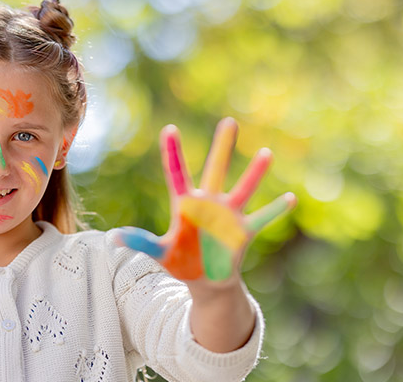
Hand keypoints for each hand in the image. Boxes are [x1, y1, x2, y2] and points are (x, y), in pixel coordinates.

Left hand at [115, 118, 295, 282]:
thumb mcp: (159, 252)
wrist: (206, 282)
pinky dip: (275, 210)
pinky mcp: (243, 232)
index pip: (177, 173)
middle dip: (223, 147)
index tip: (169, 128)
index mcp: (186, 205)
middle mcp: (209, 204)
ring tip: (266, 154)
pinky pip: (262, 218)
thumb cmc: (181, 262)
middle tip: (229, 121)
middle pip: (216, 170)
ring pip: (243, 189)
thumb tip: (112, 238)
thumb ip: (140, 242)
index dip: (173, 153)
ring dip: (255, 174)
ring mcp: (228, 216)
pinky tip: (290, 197)